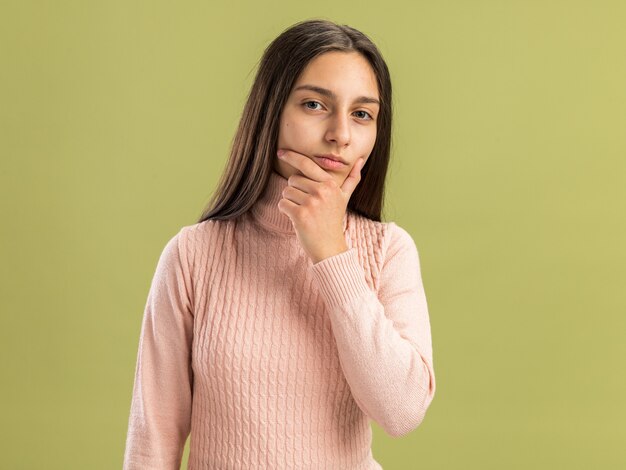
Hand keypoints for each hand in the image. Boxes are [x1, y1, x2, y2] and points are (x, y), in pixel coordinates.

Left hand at [276, 149, 364, 263]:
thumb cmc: (334, 221)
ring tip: (303, 212)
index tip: (281, 152)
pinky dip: (286, 211)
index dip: (292, 156)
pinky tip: (297, 219)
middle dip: (294, 190)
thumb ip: (352, 178)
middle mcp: (322, 191)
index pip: (307, 164)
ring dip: (290, 201)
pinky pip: (283, 204)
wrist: (330, 247)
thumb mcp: (345, 198)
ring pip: (286, 192)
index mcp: (330, 184)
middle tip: (306, 204)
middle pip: (293, 179)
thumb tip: (361, 160)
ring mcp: (311, 203)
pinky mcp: (300, 215)